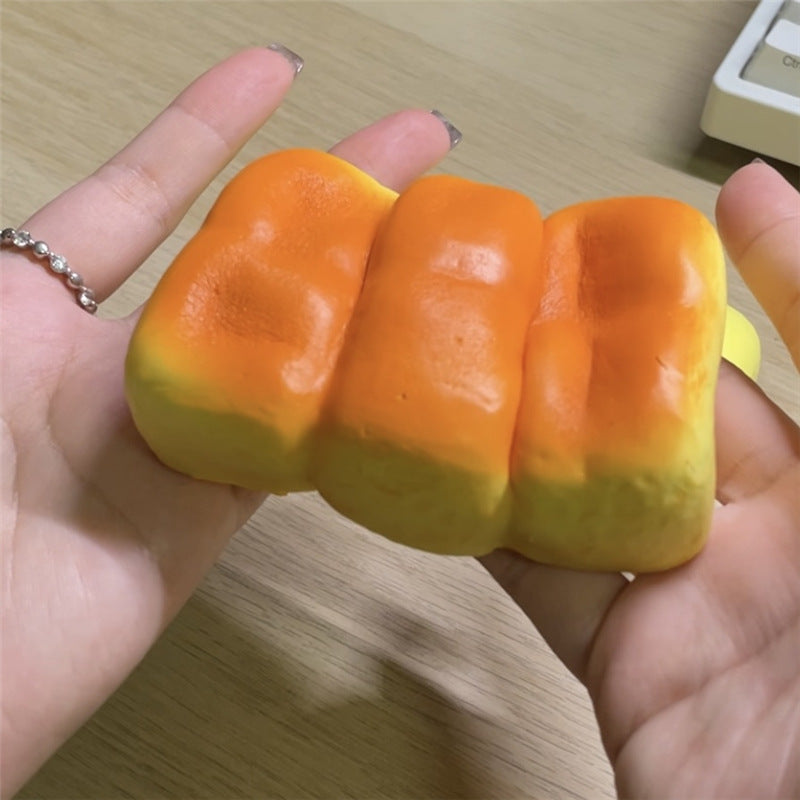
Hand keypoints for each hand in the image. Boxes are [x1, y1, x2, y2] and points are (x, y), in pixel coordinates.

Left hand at [0, 47, 453, 796]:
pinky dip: (350, 397)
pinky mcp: (221, 504)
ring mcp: (183, 430)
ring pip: (294, 343)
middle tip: (421, 140)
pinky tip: (414, 357)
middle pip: (250, 257)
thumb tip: (98, 218)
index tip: (279, 69)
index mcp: (42, 302)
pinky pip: (298, 438)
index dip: (210, 124)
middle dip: (331, 188)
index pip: (145, 189)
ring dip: (365, 287)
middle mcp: (127, 358)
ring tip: (444, 234)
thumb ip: (24, 275)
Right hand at [483, 161, 799, 797]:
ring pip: (592, 494)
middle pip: (669, 415)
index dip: (766, 264)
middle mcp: (777, 531)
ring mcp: (699, 598)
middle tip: (522, 284)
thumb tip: (770, 190)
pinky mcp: (633, 667)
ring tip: (460, 367)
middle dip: (601, 349)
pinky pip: (551, 586)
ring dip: (528, 437)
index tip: (710, 200)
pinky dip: (495, 534)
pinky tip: (444, 480)